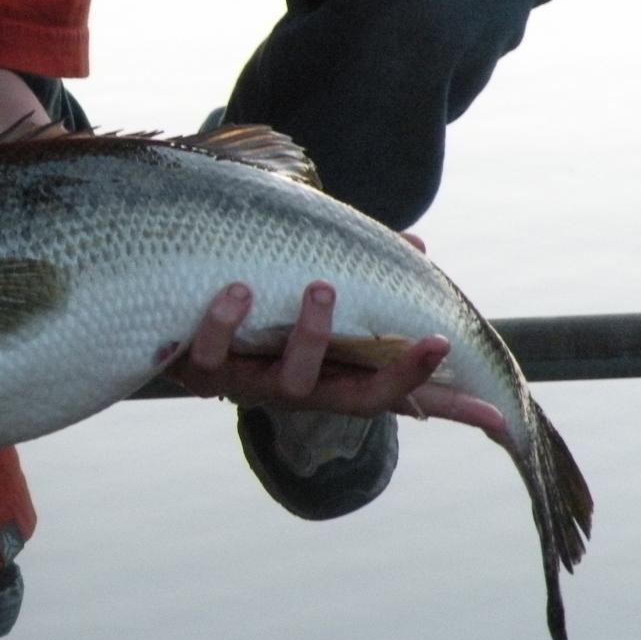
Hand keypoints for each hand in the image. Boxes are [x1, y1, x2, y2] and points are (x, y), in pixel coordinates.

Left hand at [169, 264, 498, 424]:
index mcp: (329, 381)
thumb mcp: (326, 308)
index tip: (441, 341)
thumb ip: (371, 284)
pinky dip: (216, 327)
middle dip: (316, 338)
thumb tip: (419, 246)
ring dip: (250, 334)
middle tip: (324, 287)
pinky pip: (203, 359)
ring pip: (257, 379)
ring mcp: (242, 384)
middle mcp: (288, 390)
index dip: (410, 374)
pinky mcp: (200, 372)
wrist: (199, 341)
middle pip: (312, 388)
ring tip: (251, 287)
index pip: (379, 393)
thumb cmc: (280, 319)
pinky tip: (230, 290)